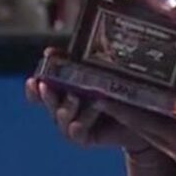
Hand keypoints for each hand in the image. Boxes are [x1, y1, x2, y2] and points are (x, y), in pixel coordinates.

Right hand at [25, 48, 149, 151]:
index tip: (33, 80)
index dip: (33, 87)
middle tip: (46, 86)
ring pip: (60, 118)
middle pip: (47, 103)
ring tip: (75, 97)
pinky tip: (77, 123)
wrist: (142, 114)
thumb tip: (86, 39)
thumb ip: (93, 54)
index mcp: (65, 87)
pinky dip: (76, 128)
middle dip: (45, 95)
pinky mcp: (87, 137)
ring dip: (64, 108)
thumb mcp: (107, 66)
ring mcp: (74, 123)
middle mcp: (65, 106)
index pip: (41, 89)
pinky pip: (77, 135)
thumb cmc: (122, 86)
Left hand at [97, 60, 175, 170]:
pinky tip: (144, 110)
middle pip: (141, 129)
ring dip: (135, 118)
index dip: (123, 110)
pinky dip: (150, 123)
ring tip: (118, 100)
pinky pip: (158, 137)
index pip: (145, 122)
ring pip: (148, 134)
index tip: (103, 99)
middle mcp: (174, 149)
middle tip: (104, 95)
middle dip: (123, 113)